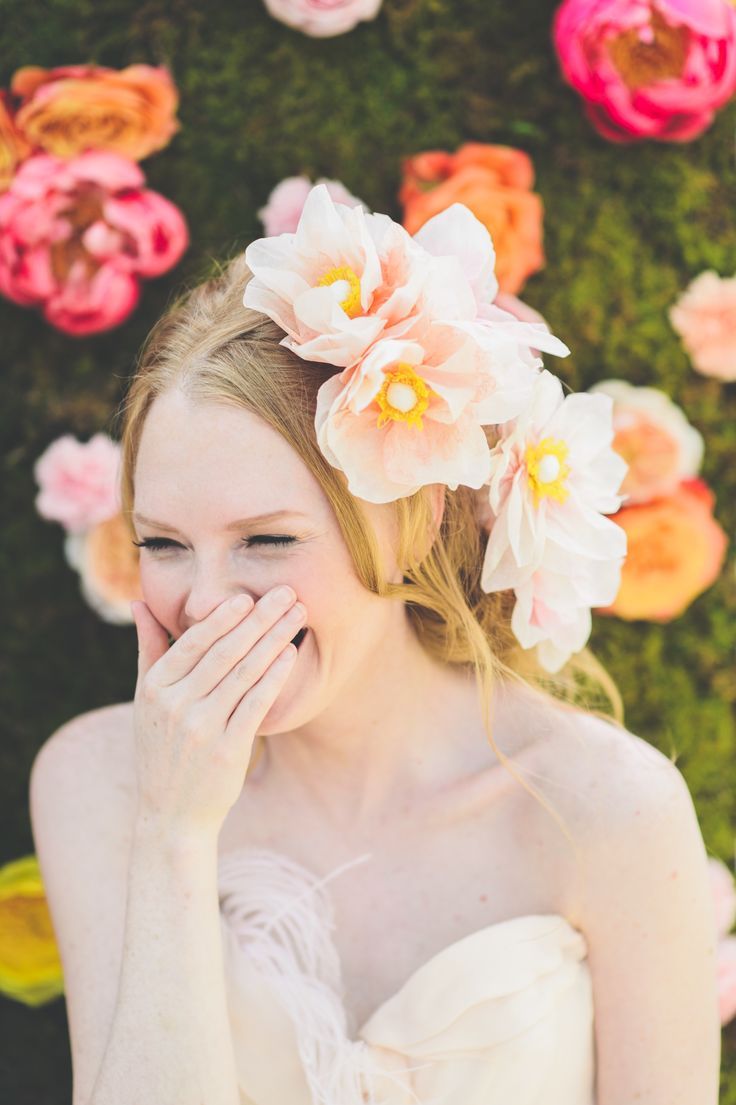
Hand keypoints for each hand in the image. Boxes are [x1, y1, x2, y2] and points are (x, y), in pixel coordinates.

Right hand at [130, 586, 304, 835]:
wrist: (171, 815)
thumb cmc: (162, 750)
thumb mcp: (146, 701)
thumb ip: (148, 650)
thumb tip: (139, 603)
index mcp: (154, 688)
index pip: (192, 642)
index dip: (222, 618)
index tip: (248, 596)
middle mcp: (175, 705)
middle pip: (224, 652)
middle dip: (259, 618)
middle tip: (286, 593)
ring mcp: (201, 728)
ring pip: (244, 673)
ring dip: (274, 638)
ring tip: (297, 615)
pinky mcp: (226, 750)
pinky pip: (254, 704)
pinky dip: (273, 676)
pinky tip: (290, 655)